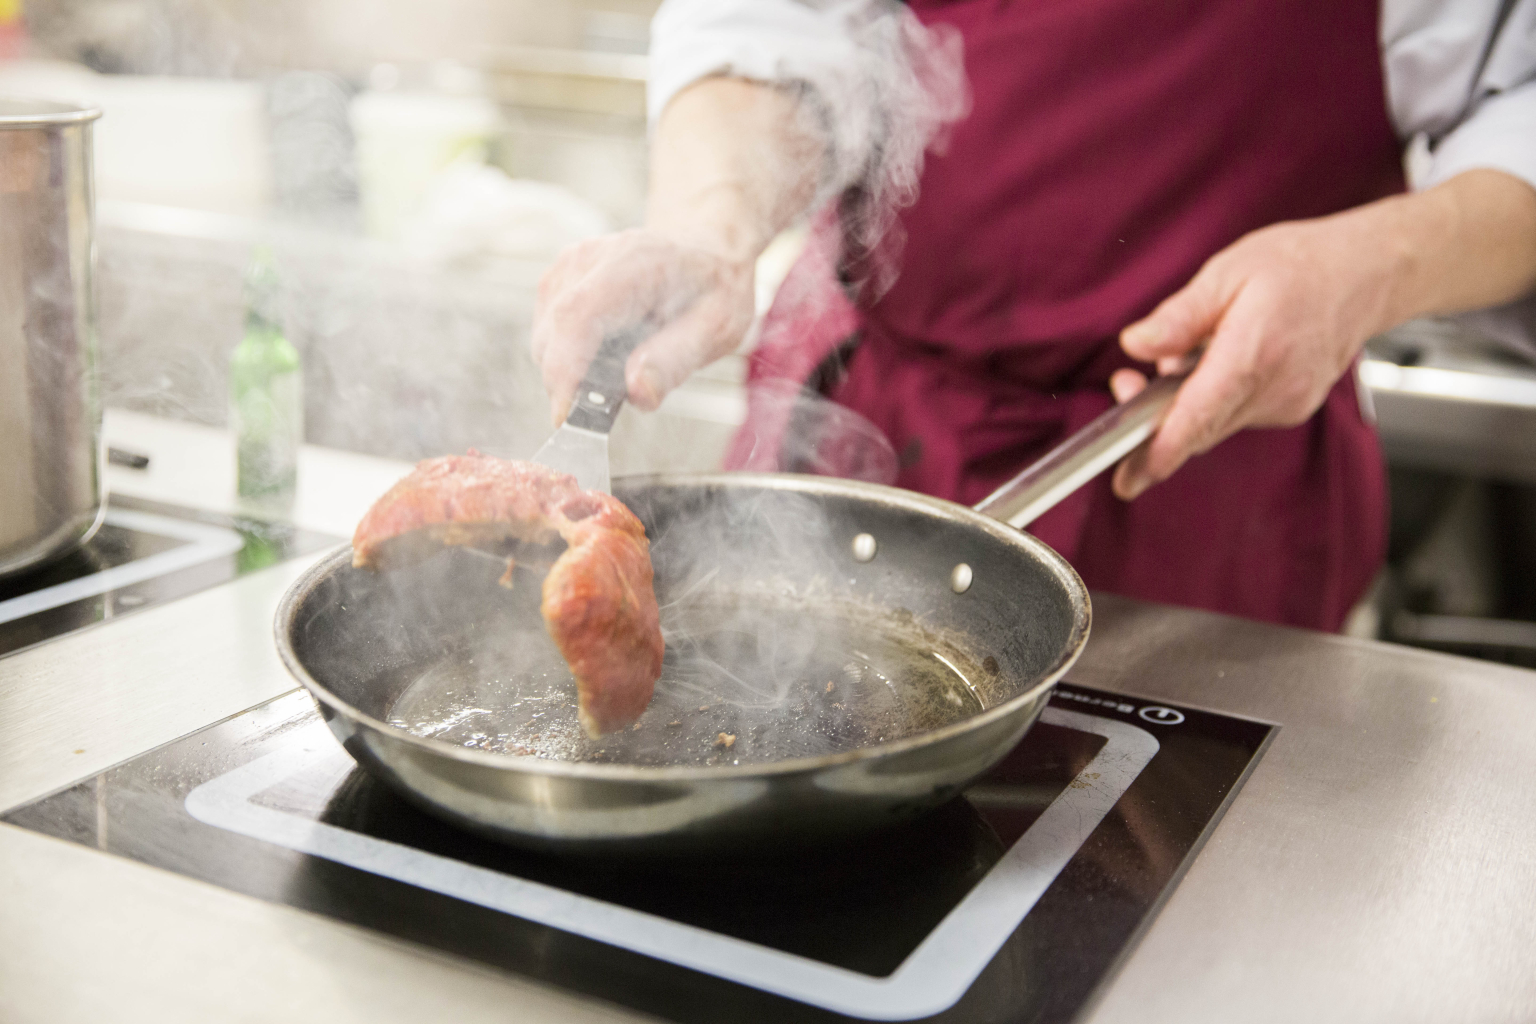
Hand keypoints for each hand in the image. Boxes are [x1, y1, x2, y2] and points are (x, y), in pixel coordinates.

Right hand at [532, 228, 755, 424]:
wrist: (704, 253)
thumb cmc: (713, 290)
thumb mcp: (717, 329)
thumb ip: (675, 360)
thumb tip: (637, 392)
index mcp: (633, 263)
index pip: (577, 316)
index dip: (564, 370)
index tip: (566, 417)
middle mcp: (589, 258)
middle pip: (552, 334)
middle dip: (571, 383)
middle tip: (612, 401)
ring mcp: (567, 267)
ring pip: (544, 340)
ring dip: (571, 371)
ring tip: (621, 367)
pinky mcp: (558, 281)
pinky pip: (548, 335)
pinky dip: (569, 357)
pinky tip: (607, 353)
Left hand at [1110, 213, 1402, 499]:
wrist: (1365, 275)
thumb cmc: (1299, 267)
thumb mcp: (1226, 273)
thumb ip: (1179, 317)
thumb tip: (1136, 345)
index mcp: (1252, 354)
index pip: (1198, 418)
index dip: (1158, 453)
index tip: (1127, 478)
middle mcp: (1273, 391)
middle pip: (1198, 429)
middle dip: (1153, 419)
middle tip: (1126, 384)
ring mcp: (1285, 405)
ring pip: (1214, 424)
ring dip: (1184, 404)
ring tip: (1180, 356)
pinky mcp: (1290, 409)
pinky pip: (1235, 415)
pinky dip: (1213, 399)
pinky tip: (1217, 363)